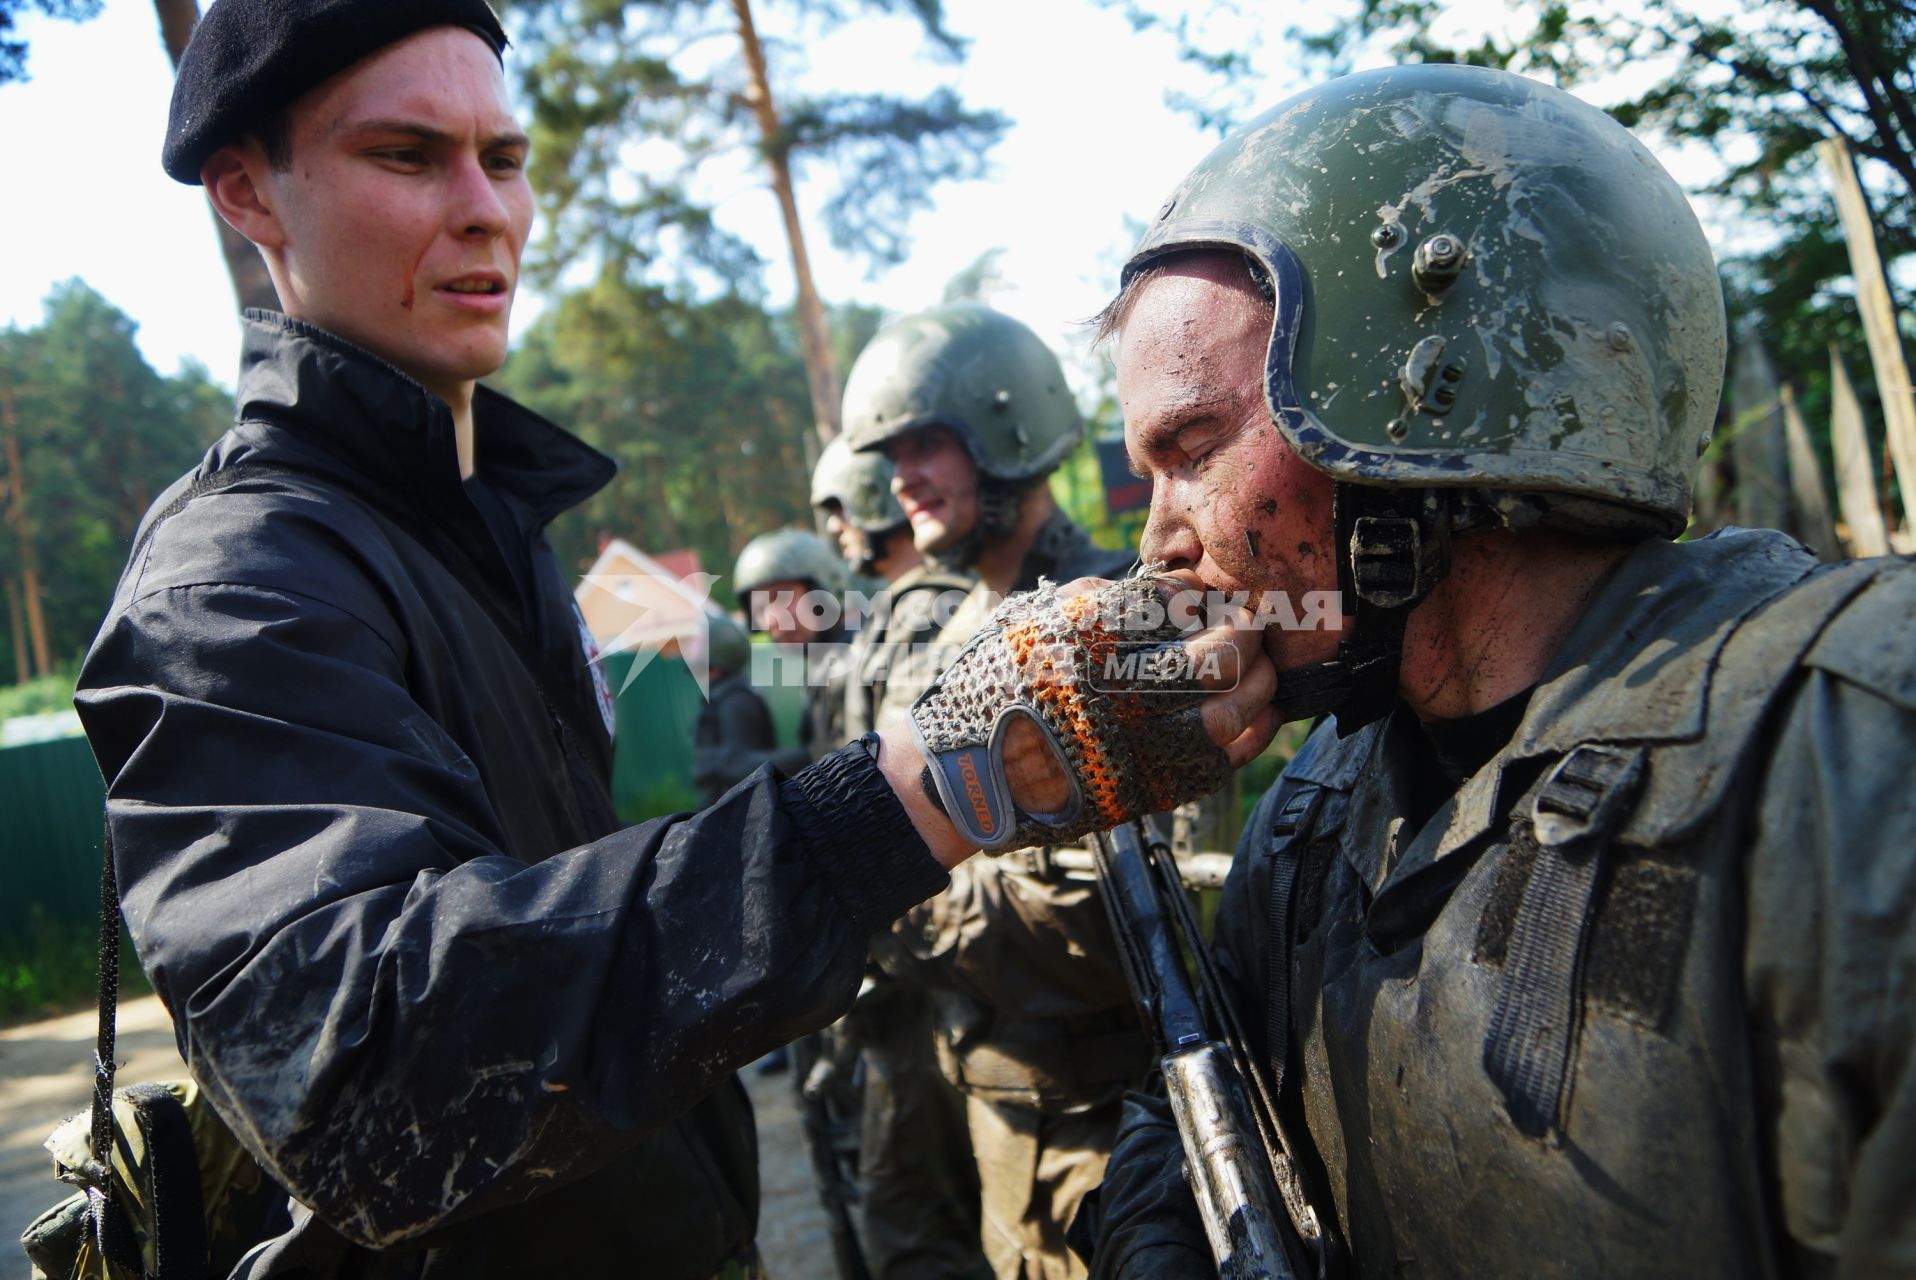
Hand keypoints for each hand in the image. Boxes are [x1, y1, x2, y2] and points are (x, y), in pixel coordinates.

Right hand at [899, 574, 1282, 859]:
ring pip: (1236, 704)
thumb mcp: (1040, 619)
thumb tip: (1175, 589)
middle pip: (1224, 649)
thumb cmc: (1003, 685)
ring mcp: (1143, 740)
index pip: (1182, 601)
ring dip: (1262, 681)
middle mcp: (1124, 683)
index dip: (1209, 597)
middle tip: (1255, 624)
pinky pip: (1225, 756)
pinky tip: (1261, 714)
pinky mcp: (1152, 785)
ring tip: (1262, 668)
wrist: (970, 774)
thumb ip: (1105, 597)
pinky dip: (1253, 732)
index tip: (1219, 597)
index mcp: (1094, 631)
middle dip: (1249, 632)